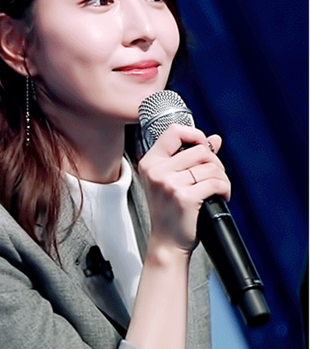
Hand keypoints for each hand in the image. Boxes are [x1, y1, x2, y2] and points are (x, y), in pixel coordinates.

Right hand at [138, 124, 230, 253]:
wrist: (166, 242)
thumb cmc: (169, 212)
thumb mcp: (172, 180)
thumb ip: (191, 157)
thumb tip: (214, 139)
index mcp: (150, 163)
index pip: (174, 131)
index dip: (195, 134)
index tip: (204, 146)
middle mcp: (156, 171)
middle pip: (199, 149)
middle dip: (215, 162)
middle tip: (214, 176)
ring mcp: (169, 183)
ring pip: (211, 167)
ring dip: (222, 178)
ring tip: (217, 189)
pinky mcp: (184, 197)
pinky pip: (216, 182)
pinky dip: (225, 189)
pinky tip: (220, 196)